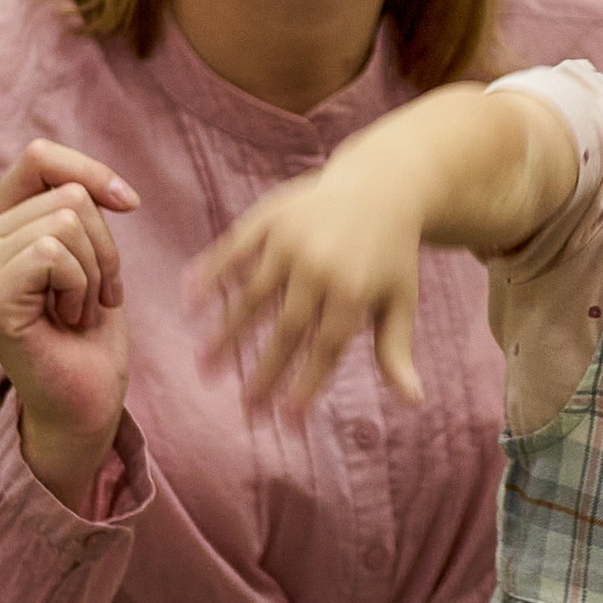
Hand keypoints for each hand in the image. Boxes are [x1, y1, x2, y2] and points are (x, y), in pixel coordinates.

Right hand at [0, 143, 138, 505]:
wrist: (87, 398)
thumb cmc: (90, 327)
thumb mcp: (90, 249)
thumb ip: (77, 205)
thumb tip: (97, 185)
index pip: (39, 157)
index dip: (91, 171)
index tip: (129, 204)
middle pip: (67, 194)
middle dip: (104, 246)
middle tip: (91, 295)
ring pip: (66, 223)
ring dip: (95, 272)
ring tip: (77, 310)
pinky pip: (53, 254)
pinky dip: (81, 288)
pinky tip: (67, 321)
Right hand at [194, 157, 428, 411]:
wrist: (384, 181)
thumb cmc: (392, 253)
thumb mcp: (400, 300)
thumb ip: (397, 351)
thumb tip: (414, 403)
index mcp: (356, 291)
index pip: (325, 349)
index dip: (305, 386)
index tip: (287, 421)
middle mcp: (321, 266)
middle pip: (287, 330)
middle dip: (264, 372)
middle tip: (244, 408)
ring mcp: (292, 240)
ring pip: (252, 295)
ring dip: (225, 334)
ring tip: (204, 367)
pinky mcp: (272, 217)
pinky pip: (234, 250)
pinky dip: (210, 274)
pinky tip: (189, 301)